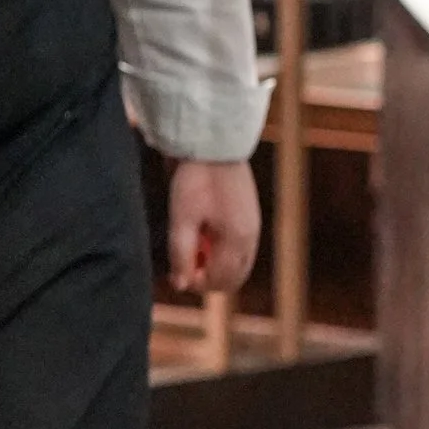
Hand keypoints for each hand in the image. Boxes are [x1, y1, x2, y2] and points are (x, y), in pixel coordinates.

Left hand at [166, 158, 260, 297]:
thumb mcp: (182, 218)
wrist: (214, 143)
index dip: (196, 284)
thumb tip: (180, 285)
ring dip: (216, 266)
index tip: (175, 273)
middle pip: (234, 278)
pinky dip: (222, 252)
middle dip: (208, 278)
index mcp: (237, 240)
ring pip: (239, 264)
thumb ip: (181, 254)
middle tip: (184, 265)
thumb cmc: (195, 179)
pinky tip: (203, 236)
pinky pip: (239, 248)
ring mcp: (253, 226)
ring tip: (193, 249)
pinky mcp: (249, 216)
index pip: (220, 281)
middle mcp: (251, 237)